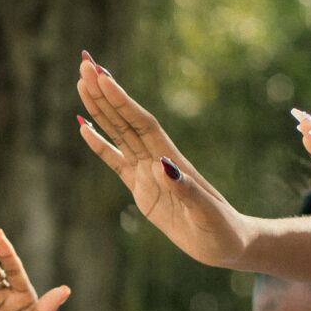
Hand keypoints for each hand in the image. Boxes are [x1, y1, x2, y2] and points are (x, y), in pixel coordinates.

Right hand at [74, 57, 256, 267]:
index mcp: (172, 161)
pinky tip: (85, 127)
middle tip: (84, 65)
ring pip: (118, 134)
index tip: (102, 77)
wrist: (229, 244)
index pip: (141, 123)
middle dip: (105, 93)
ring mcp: (148, 173)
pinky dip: (99, 144)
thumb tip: (159, 164)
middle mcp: (157, 160)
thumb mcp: (206, 213)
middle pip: (126, 120)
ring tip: (82, 84)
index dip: (121, 100)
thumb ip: (185, 189)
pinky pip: (115, 162)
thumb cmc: (222, 230)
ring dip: (100, 109)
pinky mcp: (142, 189)